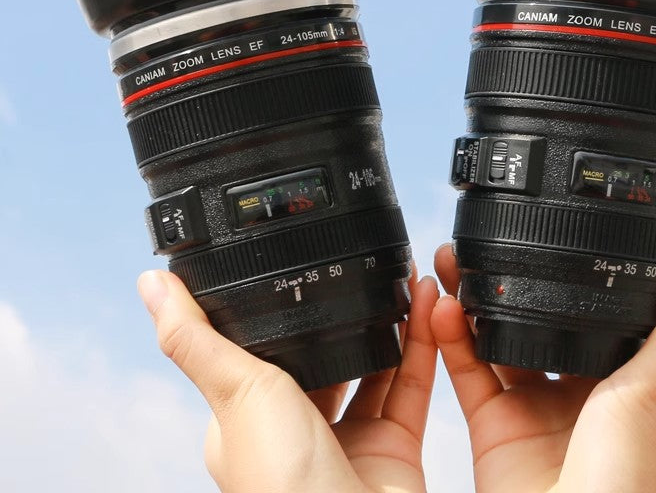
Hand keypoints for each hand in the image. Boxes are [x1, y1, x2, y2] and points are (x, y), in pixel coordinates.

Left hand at [137, 269, 439, 492]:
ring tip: (405, 272)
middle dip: (345, 309)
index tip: (302, 263)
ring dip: (392, 318)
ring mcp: (347, 439)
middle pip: (325, 354)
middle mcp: (297, 428)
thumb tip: (150, 283)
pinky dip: (422, 344)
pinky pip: (410, 384)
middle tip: (362, 263)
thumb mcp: (233, 393)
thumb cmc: (279, 485)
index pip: (263, 348)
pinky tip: (427, 304)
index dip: (284, 307)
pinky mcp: (392, 448)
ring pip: (373, 363)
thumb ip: (197, 336)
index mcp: (247, 417)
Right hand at [431, 243, 655, 492]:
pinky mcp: (492, 429)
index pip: (592, 308)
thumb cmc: (630, 485)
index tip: (544, 232)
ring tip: (450, 258)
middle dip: (507, 279)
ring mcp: (532, 408)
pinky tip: (440, 305)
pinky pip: (465, 371)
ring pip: (493, 338)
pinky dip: (448, 338)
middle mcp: (576, 390)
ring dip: (469, 299)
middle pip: (534, 317)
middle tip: (481, 240)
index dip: (565, 269)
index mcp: (623, 378)